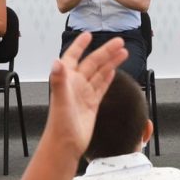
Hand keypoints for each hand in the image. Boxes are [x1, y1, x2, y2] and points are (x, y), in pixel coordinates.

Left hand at [47, 33, 127, 158]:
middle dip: (105, 51)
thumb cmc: (60, 124)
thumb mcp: (60, 100)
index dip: (79, 45)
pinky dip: (108, 77)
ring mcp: (84, 93)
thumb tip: (56, 62)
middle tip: (119, 41)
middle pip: (92, 62)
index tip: (88, 35)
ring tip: (123, 52)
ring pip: (99, 73)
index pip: (73, 56)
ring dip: (110, 62)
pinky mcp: (92, 104)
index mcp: (67, 79)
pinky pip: (101, 86)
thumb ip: (59, 80)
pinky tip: (114, 70)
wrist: (66, 145)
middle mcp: (75, 84)